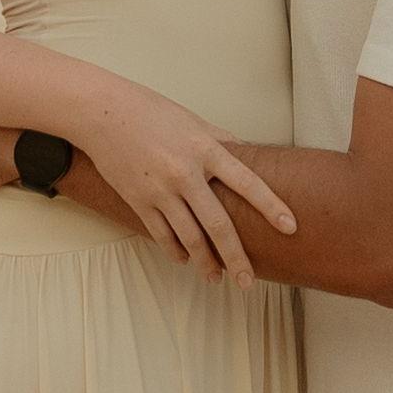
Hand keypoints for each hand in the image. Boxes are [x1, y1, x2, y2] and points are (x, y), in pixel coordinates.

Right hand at [79, 82, 299, 281]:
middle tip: (249, 281)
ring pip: (189, 237)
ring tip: (216, 278)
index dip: (271, 206)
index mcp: (205, 149)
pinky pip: (161, 234)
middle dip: (236, 256)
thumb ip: (221, 140)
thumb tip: (245, 154)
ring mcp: (160, 189)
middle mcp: (185, 172)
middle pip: (218, 224)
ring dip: (205, 262)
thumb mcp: (193, 120)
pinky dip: (175, 251)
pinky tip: (185, 260)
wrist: (102, 113)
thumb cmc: (149, 110)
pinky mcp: (138, 200)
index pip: (248, 181)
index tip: (290, 227)